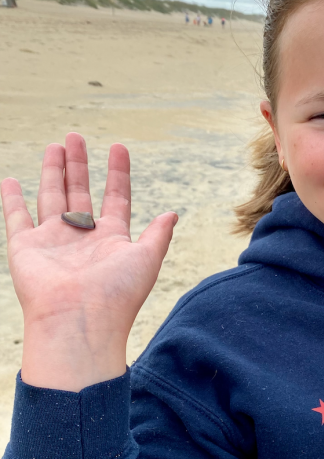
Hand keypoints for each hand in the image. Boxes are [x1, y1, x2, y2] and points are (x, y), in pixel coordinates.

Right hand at [1, 133, 177, 390]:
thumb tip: (173, 213)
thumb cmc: (117, 294)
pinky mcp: (26, 247)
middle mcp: (82, 237)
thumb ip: (158, 235)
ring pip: (51, 196)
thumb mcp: (146, 259)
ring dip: (53, 171)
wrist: (79, 322)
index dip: (118, 173)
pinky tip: (9, 180)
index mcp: (112, 239)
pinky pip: (16, 217)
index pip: (116, 198)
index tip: (119, 147)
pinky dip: (11, 199)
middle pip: (80, 191)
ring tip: (56, 145)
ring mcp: (53, 241)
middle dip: (78, 164)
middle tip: (75, 136)